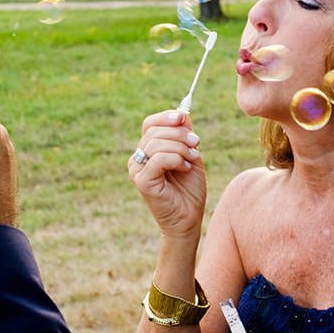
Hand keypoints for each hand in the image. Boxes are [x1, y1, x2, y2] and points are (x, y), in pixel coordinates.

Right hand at [128, 108, 205, 240]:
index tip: (183, 118)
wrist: (189, 218)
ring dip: (180, 148)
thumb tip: (182, 114)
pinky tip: (184, 168)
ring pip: (156, 144)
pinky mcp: (142, 182)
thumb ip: (184, 136)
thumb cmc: (189, 189)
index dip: (166, 117)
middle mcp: (138, 159)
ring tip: (192, 159)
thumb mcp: (190, 155)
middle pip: (153, 131)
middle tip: (196, 143)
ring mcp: (137, 170)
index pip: (149, 124)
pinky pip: (158, 159)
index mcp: (147, 151)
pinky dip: (175, 159)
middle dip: (179, 134)